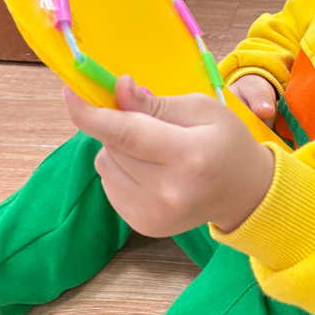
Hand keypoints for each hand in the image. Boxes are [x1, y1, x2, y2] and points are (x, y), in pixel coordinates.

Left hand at [63, 76, 274, 237]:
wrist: (244, 193)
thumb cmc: (225, 142)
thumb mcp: (201, 109)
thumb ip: (156, 103)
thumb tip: (118, 89)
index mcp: (188, 156)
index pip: (126, 132)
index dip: (91, 112)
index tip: (69, 91)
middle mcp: (167, 191)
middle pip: (112, 144)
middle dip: (118, 123)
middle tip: (146, 120)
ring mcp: (153, 214)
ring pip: (105, 163)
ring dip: (118, 148)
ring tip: (154, 150)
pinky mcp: (142, 225)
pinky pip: (109, 183)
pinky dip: (122, 169)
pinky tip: (151, 170)